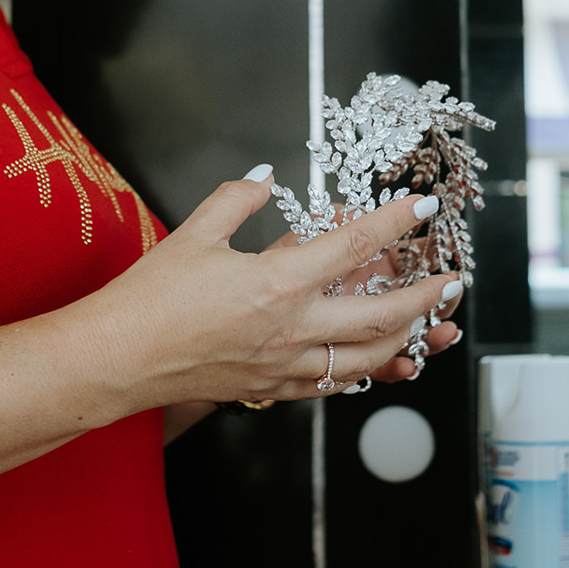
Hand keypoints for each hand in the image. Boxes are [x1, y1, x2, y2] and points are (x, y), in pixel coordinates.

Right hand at [92, 171, 465, 408]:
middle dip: (426, 296)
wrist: (117, 359)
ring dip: (406, 339)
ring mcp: (286, 365)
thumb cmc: (150, 297)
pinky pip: (333, 384)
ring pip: (367, 358)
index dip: (395, 222)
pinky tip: (373, 359)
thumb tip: (266, 179)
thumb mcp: (195, 232)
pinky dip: (362, 370)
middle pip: (382, 314)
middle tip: (451, 280)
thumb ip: (239, 199)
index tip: (419, 208)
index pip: (356, 245)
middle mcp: (293, 328)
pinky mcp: (272, 389)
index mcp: (279, 282)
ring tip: (430, 323)